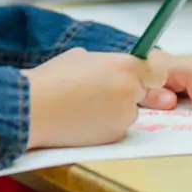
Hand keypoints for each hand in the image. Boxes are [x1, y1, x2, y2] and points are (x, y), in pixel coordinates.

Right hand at [22, 47, 163, 149]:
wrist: (34, 109)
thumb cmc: (53, 79)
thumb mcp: (81, 57)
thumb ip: (106, 62)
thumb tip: (110, 67)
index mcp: (125, 66)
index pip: (157, 71)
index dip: (148, 74)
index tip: (140, 77)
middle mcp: (130, 90)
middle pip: (143, 91)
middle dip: (129, 91)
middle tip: (102, 91)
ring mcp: (124, 115)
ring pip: (130, 110)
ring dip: (116, 109)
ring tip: (86, 106)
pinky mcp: (115, 135)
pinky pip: (117, 127)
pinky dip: (106, 125)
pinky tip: (84, 120)